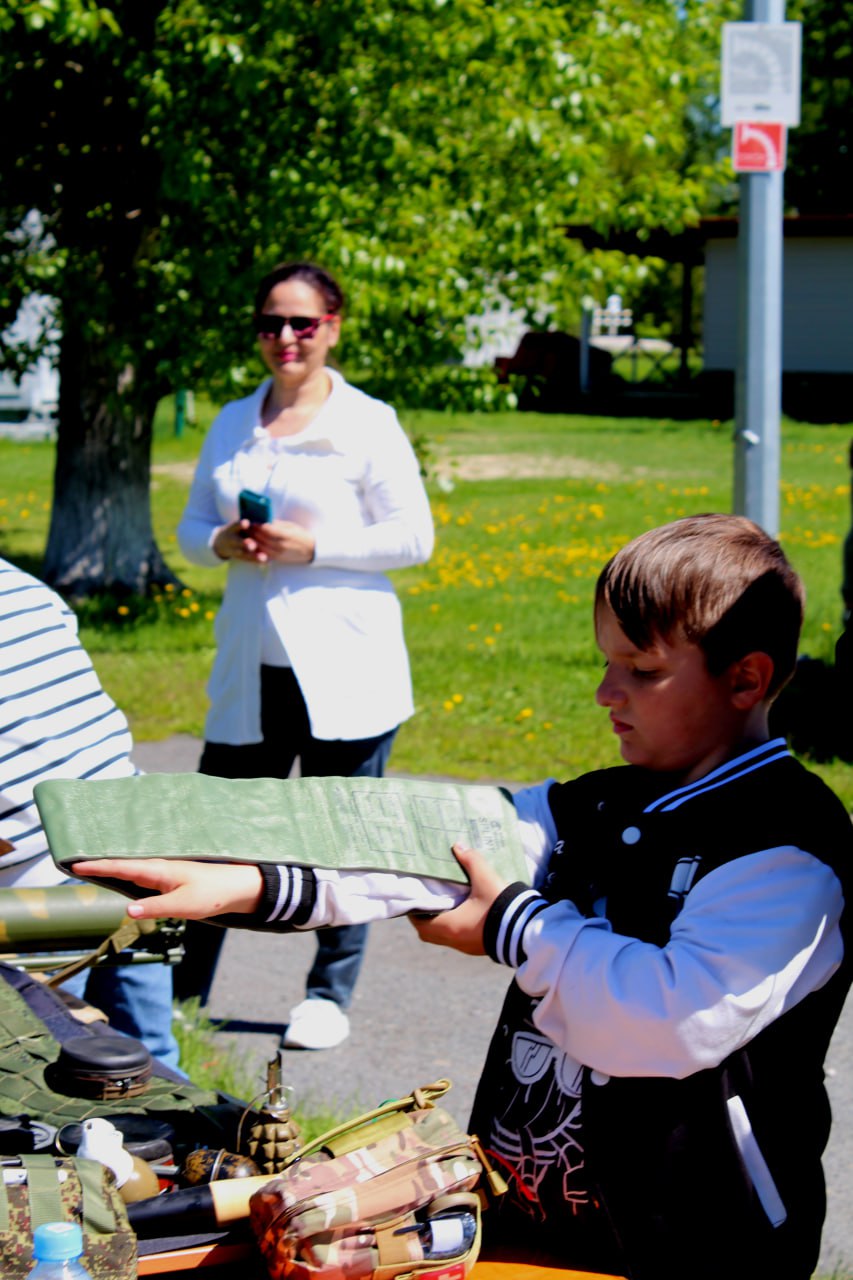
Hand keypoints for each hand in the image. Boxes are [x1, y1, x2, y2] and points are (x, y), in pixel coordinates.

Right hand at [70, 859, 263, 919]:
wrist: (238, 886)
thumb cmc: (213, 894)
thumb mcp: (184, 906)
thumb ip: (155, 908)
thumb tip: (127, 910)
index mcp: (159, 870)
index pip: (122, 867)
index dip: (98, 866)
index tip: (75, 863)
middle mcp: (158, 867)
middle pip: (122, 864)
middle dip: (98, 863)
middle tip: (72, 862)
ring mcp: (163, 872)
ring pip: (130, 868)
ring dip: (110, 867)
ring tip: (88, 868)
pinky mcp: (169, 879)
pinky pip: (140, 873)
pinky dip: (124, 872)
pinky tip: (118, 875)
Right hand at [212, 519, 268, 562]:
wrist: (222, 542)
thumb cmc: (237, 529)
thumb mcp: (239, 524)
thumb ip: (248, 523)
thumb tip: (266, 518)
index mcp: (232, 528)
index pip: (235, 525)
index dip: (240, 524)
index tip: (245, 523)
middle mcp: (232, 539)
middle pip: (239, 542)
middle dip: (246, 543)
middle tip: (252, 545)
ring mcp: (234, 550)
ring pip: (244, 554)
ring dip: (254, 556)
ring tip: (263, 558)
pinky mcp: (239, 557)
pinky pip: (248, 560)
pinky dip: (256, 561)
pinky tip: (266, 562)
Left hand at [252, 519, 315, 563]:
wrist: (310, 550)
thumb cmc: (301, 535)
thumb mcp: (290, 526)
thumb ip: (277, 524)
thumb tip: (264, 520)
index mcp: (285, 535)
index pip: (267, 530)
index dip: (257, 525)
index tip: (252, 521)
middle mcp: (281, 545)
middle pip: (261, 538)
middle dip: (252, 532)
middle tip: (246, 527)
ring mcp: (278, 553)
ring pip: (260, 546)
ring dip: (252, 540)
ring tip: (247, 534)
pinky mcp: (277, 559)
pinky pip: (263, 553)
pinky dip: (257, 548)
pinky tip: (253, 543)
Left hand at [409, 844, 508, 954]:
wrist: (525, 930)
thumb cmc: (500, 905)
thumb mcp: (485, 879)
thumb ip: (471, 860)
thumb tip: (458, 846)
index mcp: (448, 926)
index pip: (420, 923)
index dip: (414, 912)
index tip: (415, 899)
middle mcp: (454, 940)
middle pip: (428, 934)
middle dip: (425, 919)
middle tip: (427, 901)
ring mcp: (467, 947)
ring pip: (444, 938)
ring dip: (440, 925)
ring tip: (445, 905)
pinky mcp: (479, 948)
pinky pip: (458, 940)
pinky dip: (455, 929)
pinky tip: (464, 914)